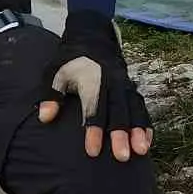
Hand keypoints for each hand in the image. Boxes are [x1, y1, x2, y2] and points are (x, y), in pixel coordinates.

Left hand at [36, 8, 151, 161]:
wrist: (91, 36)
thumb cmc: (70, 60)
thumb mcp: (55, 72)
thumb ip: (51, 95)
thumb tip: (45, 118)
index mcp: (92, 80)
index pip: (93, 108)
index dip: (93, 129)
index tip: (92, 151)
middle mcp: (111, 82)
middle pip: (118, 110)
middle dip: (121, 134)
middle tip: (122, 156)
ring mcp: (124, 85)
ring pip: (133, 109)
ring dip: (138, 130)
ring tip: (140, 151)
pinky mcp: (130, 87)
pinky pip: (141, 106)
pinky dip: (145, 123)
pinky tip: (147, 142)